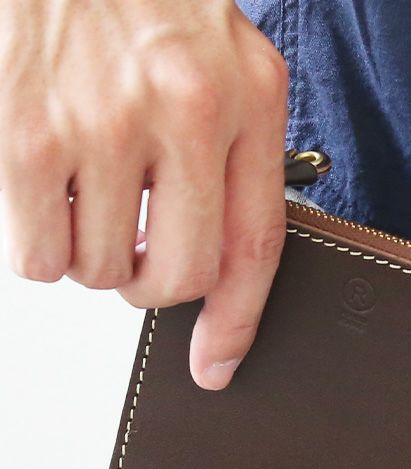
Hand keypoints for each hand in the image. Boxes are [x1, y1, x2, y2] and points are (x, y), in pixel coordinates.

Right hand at [0, 0, 287, 389]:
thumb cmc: (156, 9)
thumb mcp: (236, 73)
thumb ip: (240, 169)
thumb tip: (213, 273)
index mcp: (250, 102)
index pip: (256, 244)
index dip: (238, 321)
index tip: (217, 364)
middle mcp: (186, 113)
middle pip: (178, 278)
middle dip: (152, 284)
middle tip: (137, 250)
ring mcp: (104, 124)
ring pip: (100, 273)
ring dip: (95, 255)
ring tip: (93, 195)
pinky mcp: (27, 136)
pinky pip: (37, 257)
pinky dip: (44, 244)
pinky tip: (53, 190)